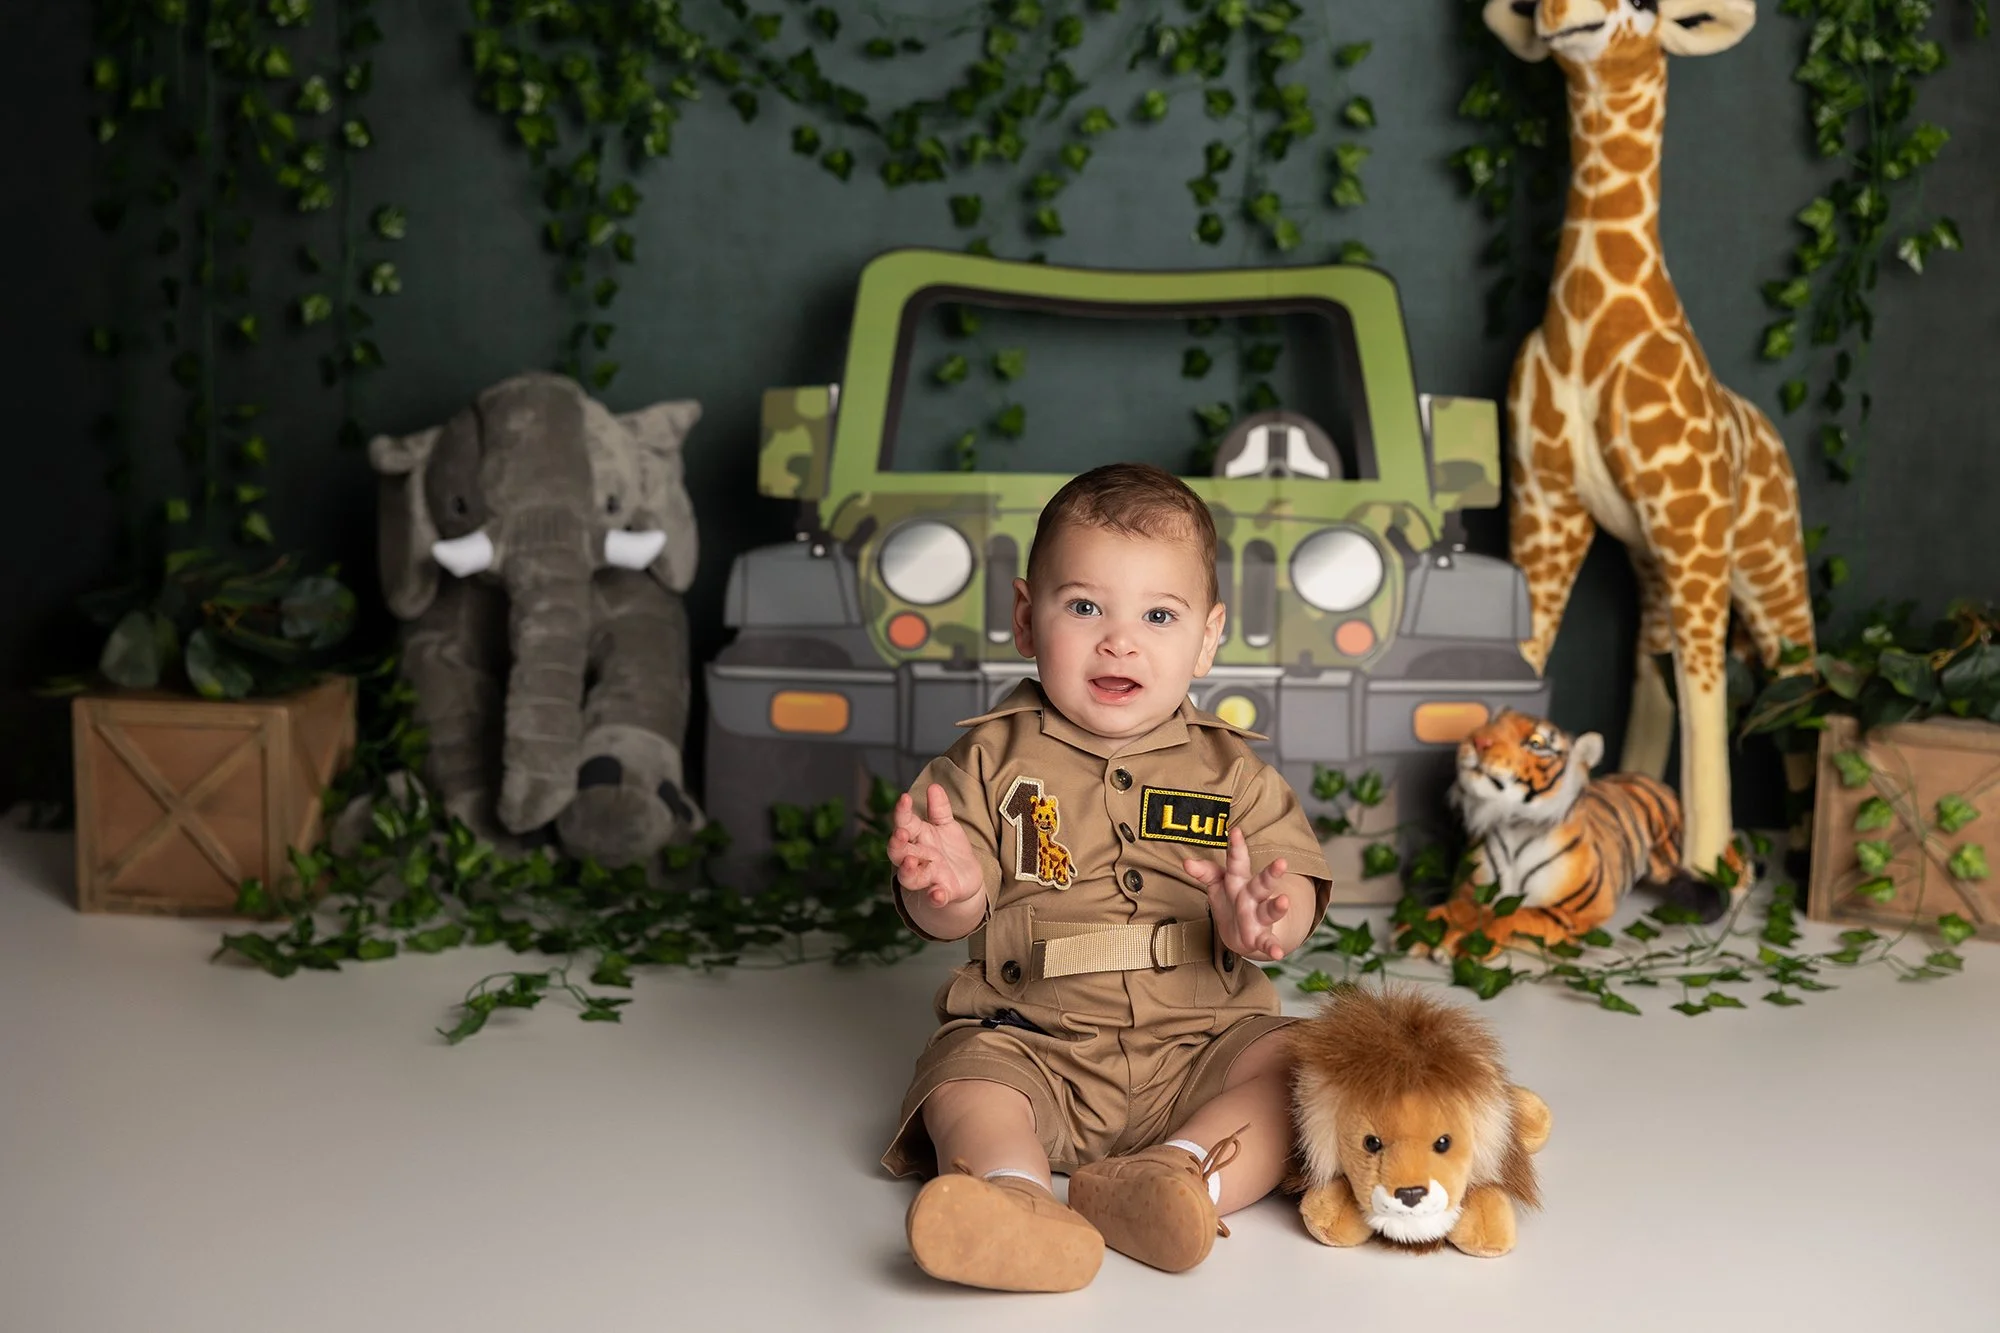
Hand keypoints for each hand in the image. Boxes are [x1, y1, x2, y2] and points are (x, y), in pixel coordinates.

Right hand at [888, 784, 985, 909]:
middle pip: (898, 852)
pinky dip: (935, 897)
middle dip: (897, 844)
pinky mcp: (942, 893)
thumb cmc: (950, 849)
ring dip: (908, 870)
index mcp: (916, 837)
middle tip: (900, 834)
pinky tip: (937, 894)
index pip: (904, 823)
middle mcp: (916, 858)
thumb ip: (940, 809)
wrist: (966, 878)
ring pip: (909, 877)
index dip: (902, 811)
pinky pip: (935, 898)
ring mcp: (927, 877)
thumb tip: (934, 786)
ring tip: (910, 861)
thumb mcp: (947, 826)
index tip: (905, 798)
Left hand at [1183, 827, 1295, 961]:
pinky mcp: (1260, 937)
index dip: (1235, 847)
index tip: (1234, 830)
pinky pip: (1267, 942)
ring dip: (1277, 907)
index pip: (1237, 861)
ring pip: (1268, 910)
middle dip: (1270, 874)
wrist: (1243, 933)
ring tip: (1284, 901)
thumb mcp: (1218, 884)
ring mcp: (1258, 917)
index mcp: (1239, 881)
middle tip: (1281, 863)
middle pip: (1261, 884)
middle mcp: (1252, 897)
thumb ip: (1205, 872)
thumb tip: (1186, 862)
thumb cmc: (1230, 901)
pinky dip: (1273, 947)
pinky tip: (1278, 953)